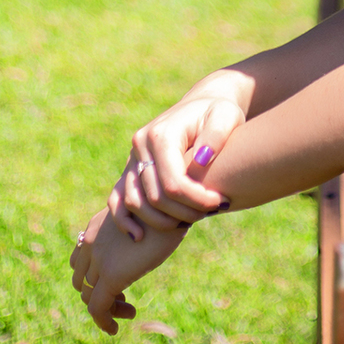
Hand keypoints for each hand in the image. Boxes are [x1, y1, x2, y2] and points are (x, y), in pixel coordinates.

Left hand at [69, 207, 187, 334]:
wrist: (174, 203)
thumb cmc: (167, 206)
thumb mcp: (142, 215)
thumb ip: (132, 228)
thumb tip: (141, 239)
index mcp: (96, 225)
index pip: (80, 260)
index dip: (92, 276)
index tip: (117, 282)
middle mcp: (91, 241)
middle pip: (81, 280)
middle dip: (97, 292)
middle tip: (122, 298)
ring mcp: (99, 259)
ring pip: (89, 296)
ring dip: (107, 308)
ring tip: (129, 311)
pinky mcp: (111, 276)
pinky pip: (97, 308)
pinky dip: (104, 322)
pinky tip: (115, 329)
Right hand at [110, 94, 243, 237]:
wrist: (202, 105)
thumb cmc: (218, 112)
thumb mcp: (225, 117)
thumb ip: (216, 136)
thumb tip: (201, 160)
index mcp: (160, 134)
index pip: (173, 181)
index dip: (196, 199)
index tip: (220, 202)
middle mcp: (140, 146)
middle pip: (155, 196)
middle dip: (184, 212)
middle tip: (211, 213)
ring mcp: (132, 159)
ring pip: (135, 203)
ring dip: (162, 221)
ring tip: (191, 221)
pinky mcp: (130, 170)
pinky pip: (118, 200)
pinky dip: (125, 221)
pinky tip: (140, 237)